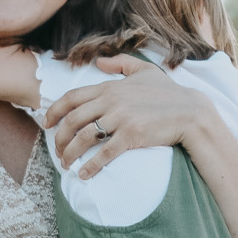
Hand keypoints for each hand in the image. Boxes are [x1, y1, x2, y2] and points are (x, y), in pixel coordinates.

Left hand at [44, 60, 214, 178]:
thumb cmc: (168, 93)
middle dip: (59, 139)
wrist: (191, 112)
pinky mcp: (131, 136)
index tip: (46, 123)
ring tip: (67, 165)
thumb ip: (120, 63)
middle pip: (73, 121)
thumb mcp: (145, 70)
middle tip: (57, 151)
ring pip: (84, 138)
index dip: (54, 112)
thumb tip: (98, 62)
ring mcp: (121, 118)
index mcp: (110, 87)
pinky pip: (104, 153)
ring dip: (70, 154)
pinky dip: (90, 166)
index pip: (72, 98)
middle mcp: (111, 101)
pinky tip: (84, 175)